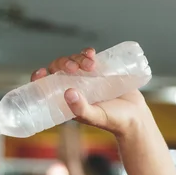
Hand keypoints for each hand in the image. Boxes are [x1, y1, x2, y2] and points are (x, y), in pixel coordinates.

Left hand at [31, 48, 152, 136]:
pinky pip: (87, 57)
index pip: (46, 86)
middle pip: (58, 69)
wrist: (136, 116)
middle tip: (74, 68)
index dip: (39, 78)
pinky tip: (91, 54)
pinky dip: (86, 53)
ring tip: (92, 65)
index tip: (40, 73)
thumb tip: (67, 93)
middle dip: (63, 64)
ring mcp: (85, 78)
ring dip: (78, 58)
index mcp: (65, 100)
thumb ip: (81, 108)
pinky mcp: (98, 71)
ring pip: (72, 61)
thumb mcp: (96, 116)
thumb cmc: (114, 121)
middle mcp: (72, 87)